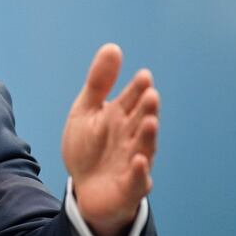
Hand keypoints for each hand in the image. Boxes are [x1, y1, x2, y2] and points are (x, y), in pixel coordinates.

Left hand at [61, 43, 159, 235]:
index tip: (143, 76)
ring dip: (148, 136)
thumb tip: (113, 47)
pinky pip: (136, 180)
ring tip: (150, 121)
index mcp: (121, 117)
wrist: (85, 188)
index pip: (132, 100)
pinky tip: (140, 161)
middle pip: (141, 121)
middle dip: (146, 109)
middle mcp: (131, 137)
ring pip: (144, 147)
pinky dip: (139, 172)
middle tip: (150, 94)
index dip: (137, 89)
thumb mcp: (86, 111)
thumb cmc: (89, 147)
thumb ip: (99, 82)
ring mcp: (132, 162)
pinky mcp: (129, 187)